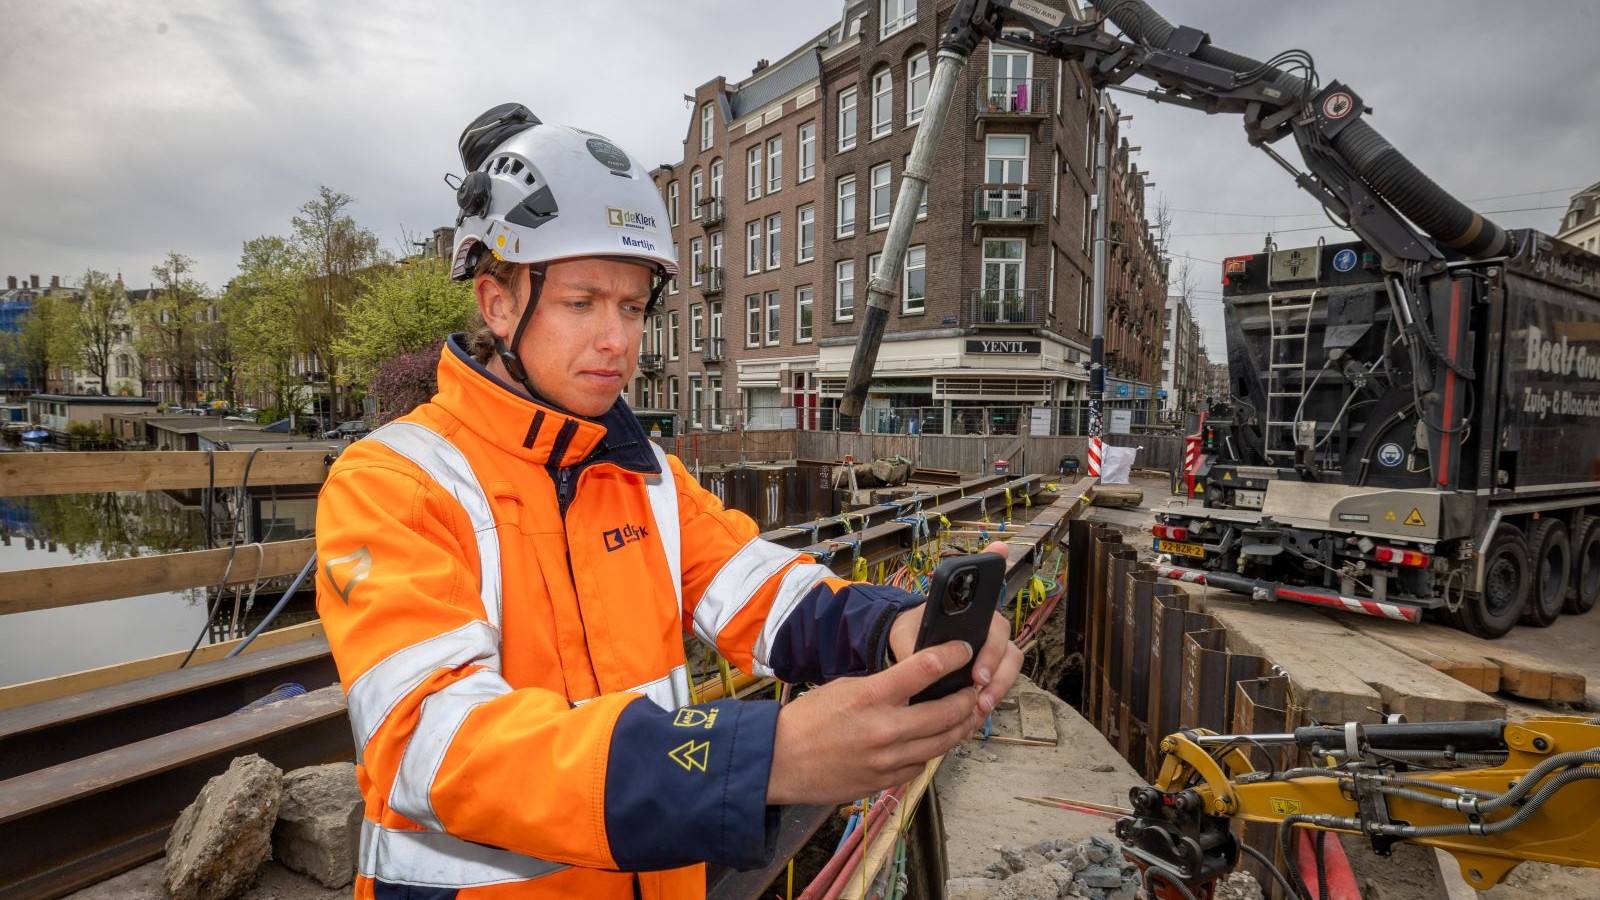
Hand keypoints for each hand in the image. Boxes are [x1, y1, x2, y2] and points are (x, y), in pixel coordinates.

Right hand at [766, 640, 983, 804]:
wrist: (780, 760)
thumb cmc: (808, 720)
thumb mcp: (845, 687)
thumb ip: (883, 685)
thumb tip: (916, 682)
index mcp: (872, 696)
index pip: (927, 668)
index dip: (954, 655)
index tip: (965, 650)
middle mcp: (885, 728)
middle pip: (947, 712)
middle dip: (968, 698)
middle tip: (974, 688)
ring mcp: (887, 759)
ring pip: (942, 742)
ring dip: (960, 726)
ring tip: (966, 715)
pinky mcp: (885, 781)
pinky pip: (921, 764)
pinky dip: (931, 750)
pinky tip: (932, 741)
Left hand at [887, 541, 1023, 718]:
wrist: (911, 640)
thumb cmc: (913, 631)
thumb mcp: (906, 632)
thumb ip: (908, 645)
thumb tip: (911, 665)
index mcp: (976, 617)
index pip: (997, 629)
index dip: (993, 653)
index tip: (978, 675)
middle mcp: (990, 634)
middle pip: (1010, 654)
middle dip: (999, 679)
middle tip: (981, 697)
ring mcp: (993, 655)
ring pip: (1009, 672)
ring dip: (998, 692)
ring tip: (981, 709)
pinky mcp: (989, 674)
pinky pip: (1000, 687)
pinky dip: (991, 699)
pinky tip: (977, 713)